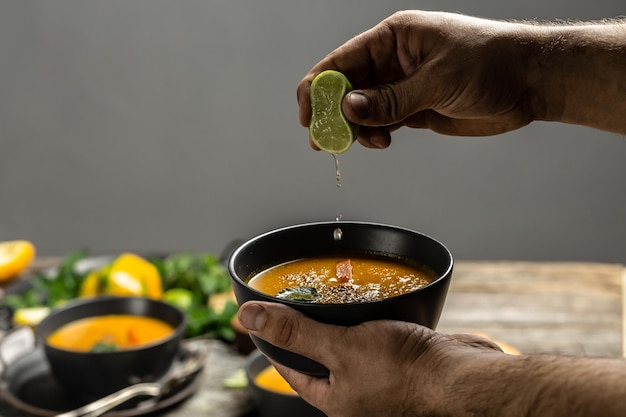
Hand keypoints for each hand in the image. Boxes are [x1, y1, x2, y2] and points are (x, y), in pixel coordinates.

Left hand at [238, 301, 503, 416]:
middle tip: (297, 297)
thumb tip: (248, 319)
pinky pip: (375, 335)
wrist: (463, 377)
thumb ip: (295, 334)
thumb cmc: (407, 374)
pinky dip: (368, 317)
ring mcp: (380, 375)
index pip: (291, 369)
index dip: (275, 343)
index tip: (264, 319)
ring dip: (340, 319)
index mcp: (335, 399)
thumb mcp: (340, 349)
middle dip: (308, 326)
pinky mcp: (402, 358)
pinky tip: (369, 300)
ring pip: (349, 342)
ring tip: (330, 293)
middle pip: (320, 355)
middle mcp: (355, 392)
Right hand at [297, 11, 537, 148]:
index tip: (308, 113)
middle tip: (324, 139)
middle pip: (347, 87)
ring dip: (355, 128)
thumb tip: (350, 109)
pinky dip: (375, 134)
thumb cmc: (491, 62)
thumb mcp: (438, 79)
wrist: (530, 81)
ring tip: (359, 142)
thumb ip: (392, 99)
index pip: (342, 61)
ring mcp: (404, 85)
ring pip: (363, 108)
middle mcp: (394, 60)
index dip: (319, 87)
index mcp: (394, 38)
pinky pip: (383, 122)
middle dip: (333, 113)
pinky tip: (380, 141)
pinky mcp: (415, 108)